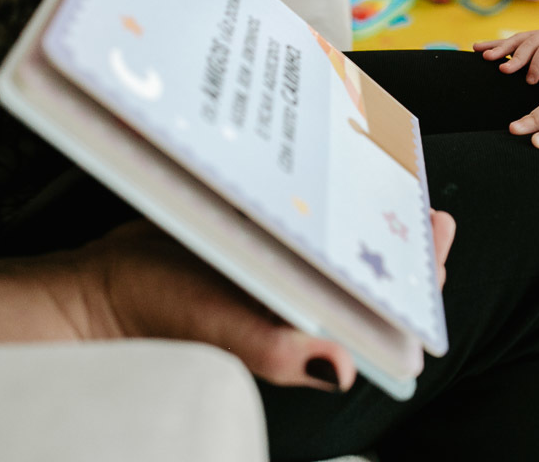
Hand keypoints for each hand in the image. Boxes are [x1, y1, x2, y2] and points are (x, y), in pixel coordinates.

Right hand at [71, 211, 455, 391]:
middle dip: (396, 233)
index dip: (415, 272)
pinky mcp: (257, 239)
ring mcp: (280, 270)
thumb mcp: (226, 333)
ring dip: (361, 211)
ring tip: (386, 174)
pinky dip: (316, 197)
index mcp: (310, 329)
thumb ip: (282, 353)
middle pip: (366, 267)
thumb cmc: (162, 315)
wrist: (102, 288)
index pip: (382, 307)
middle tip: (418, 192)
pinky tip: (329, 169)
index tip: (436, 228)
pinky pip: (299, 217)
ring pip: (337, 240)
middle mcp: (302, 302)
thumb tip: (344, 369)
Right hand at [473, 31, 538, 91]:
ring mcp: (530, 37)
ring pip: (513, 41)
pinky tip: (477, 47)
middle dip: (515, 57)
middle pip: (527, 44)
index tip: (530, 81)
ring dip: (498, 49)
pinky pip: (503, 43)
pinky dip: (490, 45)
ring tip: (486, 56)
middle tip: (504, 69)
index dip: (537, 65)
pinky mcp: (519, 43)